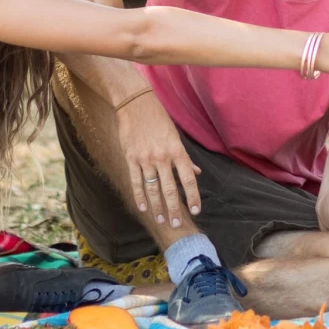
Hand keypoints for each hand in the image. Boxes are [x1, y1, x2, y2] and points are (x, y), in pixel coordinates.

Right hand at [116, 92, 201, 228]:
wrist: (136, 105)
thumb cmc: (159, 120)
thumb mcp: (176, 136)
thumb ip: (184, 158)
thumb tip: (196, 173)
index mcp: (177, 151)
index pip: (188, 179)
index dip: (193, 196)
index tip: (196, 210)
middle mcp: (162, 157)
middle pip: (170, 188)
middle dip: (174, 208)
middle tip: (176, 224)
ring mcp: (145, 159)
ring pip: (153, 188)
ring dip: (157, 207)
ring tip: (160, 220)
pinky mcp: (131, 159)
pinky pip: (136, 181)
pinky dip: (140, 196)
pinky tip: (143, 207)